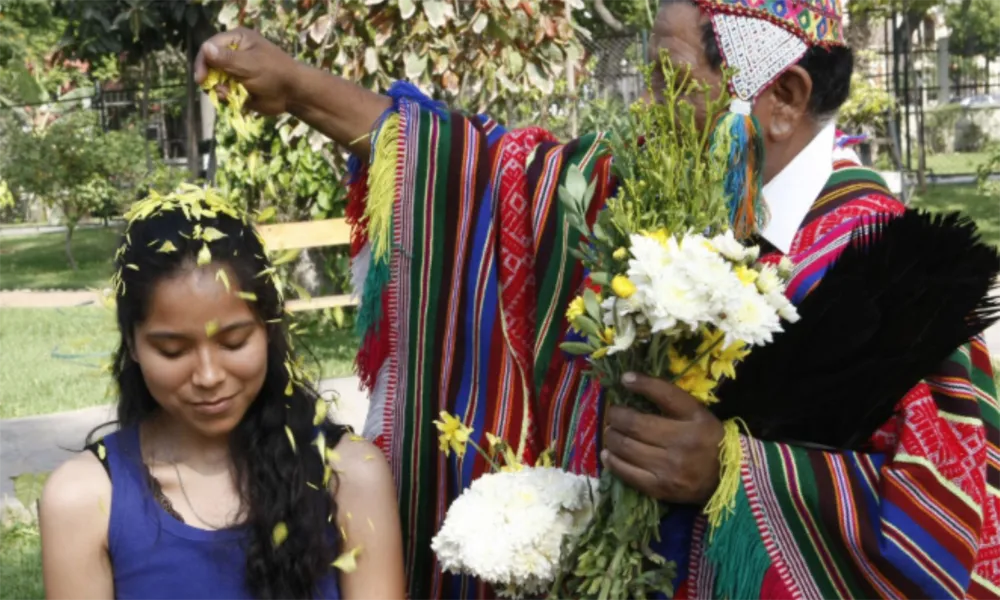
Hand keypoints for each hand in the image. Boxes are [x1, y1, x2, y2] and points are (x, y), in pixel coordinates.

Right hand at [194, 28, 301, 115]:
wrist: (293, 93)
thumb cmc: (275, 73)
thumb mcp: (250, 64)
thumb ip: (227, 59)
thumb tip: (205, 48)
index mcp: (237, 39)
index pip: (210, 46)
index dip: (202, 61)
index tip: (200, 78)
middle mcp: (233, 52)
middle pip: (209, 64)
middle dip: (210, 78)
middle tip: (218, 90)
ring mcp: (234, 69)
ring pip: (214, 79)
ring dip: (218, 89)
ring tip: (229, 95)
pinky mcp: (237, 85)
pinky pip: (223, 91)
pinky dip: (225, 97)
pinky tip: (234, 100)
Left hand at [601, 373, 724, 503]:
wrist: (726, 480)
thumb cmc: (707, 441)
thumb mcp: (698, 414)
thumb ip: (671, 399)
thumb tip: (630, 381)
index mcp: (695, 419)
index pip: (665, 394)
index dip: (642, 384)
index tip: (625, 379)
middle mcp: (683, 442)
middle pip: (635, 424)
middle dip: (616, 416)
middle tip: (613, 413)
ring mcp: (670, 468)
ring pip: (626, 447)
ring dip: (611, 437)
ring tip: (611, 432)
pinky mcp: (660, 488)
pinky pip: (627, 473)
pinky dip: (612, 461)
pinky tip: (608, 454)